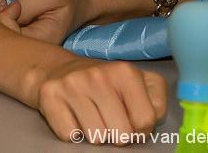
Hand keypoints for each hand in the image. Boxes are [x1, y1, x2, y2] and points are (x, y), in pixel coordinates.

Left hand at [0, 0, 92, 44]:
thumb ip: (27, 7)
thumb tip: (5, 15)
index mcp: (43, 42)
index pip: (11, 39)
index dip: (3, 19)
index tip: (10, 3)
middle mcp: (34, 50)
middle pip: (2, 43)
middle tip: (1, 2)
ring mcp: (29, 47)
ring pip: (1, 39)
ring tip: (2, 2)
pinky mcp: (25, 40)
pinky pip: (5, 34)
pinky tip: (3, 6)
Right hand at [30, 57, 166, 143]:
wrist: (55, 69)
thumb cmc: (103, 83)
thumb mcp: (136, 83)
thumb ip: (156, 101)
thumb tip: (153, 120)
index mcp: (125, 72)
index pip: (145, 120)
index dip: (141, 128)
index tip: (131, 118)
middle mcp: (98, 76)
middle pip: (121, 134)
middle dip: (117, 134)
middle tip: (109, 119)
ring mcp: (72, 85)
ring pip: (97, 138)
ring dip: (95, 134)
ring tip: (91, 116)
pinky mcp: (50, 96)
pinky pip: (71, 136)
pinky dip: (73, 132)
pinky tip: (73, 116)